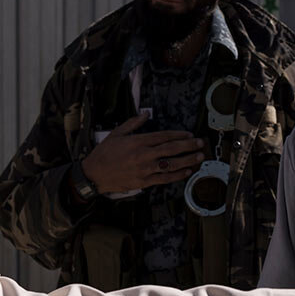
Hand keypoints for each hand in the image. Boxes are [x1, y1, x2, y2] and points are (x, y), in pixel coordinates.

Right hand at [80, 113, 204, 193]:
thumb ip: (133, 123)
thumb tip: (146, 113)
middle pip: (171, 149)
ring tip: (198, 157)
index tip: (189, 134)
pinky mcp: (143, 182)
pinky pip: (164, 178)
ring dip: (187, 160)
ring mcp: (144, 169)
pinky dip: (177, 175)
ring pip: (171, 164)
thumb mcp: (117, 133)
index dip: (178, 135)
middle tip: (200, 143)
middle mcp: (143, 155)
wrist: (94, 174)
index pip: (163, 136)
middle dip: (188, 145)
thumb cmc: (104, 153)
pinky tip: (186, 172)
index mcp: (138, 141)